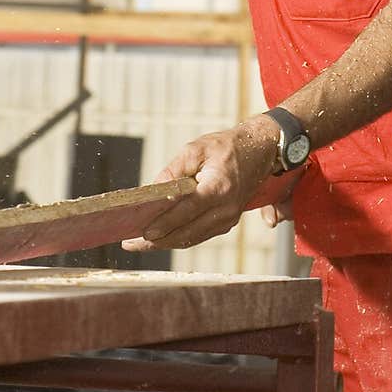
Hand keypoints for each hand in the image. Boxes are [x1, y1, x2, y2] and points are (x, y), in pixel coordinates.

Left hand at [121, 115, 279, 252]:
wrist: (259, 151)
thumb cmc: (225, 147)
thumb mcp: (195, 149)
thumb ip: (173, 171)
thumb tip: (153, 191)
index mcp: (219, 188)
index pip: (187, 212)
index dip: (165, 223)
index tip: (144, 232)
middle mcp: (226, 209)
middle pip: (188, 232)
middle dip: (159, 240)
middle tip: (132, 244)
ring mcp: (229, 218)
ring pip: (193, 238)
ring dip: (167, 243)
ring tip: (141, 243)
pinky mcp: (227, 222)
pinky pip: (200, 235)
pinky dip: (180, 237)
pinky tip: (162, 237)